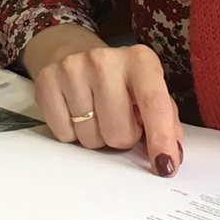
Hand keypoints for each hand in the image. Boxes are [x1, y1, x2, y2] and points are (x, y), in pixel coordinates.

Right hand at [22, 24, 183, 176]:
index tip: (165, 166)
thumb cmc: (120, 80)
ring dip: (97, 137)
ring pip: (91, 139)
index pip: (154, 104)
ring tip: (96, 114)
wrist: (75, 54)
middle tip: (118, 120)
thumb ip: (166, 120)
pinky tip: (76, 112)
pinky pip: (64, 134)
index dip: (161, 139)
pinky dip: (72, 133)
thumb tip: (171, 154)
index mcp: (140, 60)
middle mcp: (105, 60)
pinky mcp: (47, 80)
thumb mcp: (148, 90)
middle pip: (119, 133)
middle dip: (122, 137)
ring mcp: (73, 69)